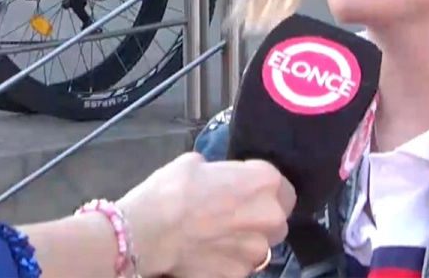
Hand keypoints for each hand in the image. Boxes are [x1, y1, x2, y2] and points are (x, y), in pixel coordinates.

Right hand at [116, 152, 295, 277]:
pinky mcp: (238, 275)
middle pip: (276, 219)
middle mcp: (270, 217)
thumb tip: (219, 179)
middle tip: (233, 216)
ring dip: (245, 242)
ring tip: (217, 238)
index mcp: (264, 182)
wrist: (146, 233)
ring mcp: (256, 251)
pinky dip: (228, 261)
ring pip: (261, 246)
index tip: (247, 192)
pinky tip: (207, 254)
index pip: (282, 187)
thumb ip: (221, 172)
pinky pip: (240, 265)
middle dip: (259, 218)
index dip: (263, 190)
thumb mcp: (195, 163)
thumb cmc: (171, 190)